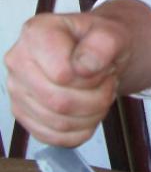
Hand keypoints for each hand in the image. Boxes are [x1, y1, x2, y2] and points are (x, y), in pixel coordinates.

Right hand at [4, 12, 128, 146]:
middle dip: (97, 98)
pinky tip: (90, 109)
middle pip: (59, 102)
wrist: (99, 52)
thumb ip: (103, 44)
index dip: (92, 76)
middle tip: (108, 82)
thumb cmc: (101, 41)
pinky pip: (55, 138)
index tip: (102, 66)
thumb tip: (84, 67)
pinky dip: (82, 129)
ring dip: (92, 113)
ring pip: (59, 123)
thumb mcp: (113, 33)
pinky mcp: (25, 115)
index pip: (63, 74)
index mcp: (36, 33)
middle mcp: (18, 61)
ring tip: (101, 93)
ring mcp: (18, 91)